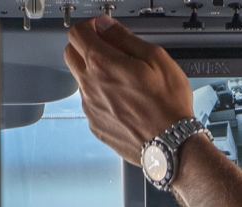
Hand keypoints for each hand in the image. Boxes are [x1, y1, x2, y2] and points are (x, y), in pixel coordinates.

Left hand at [64, 17, 194, 162]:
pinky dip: (102, 97)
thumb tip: (106, 27)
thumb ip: (125, 38)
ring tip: (124, 81)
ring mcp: (90, 108)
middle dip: (85, 47)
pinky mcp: (95, 125)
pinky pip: (91, 103)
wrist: (171, 144)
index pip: (76, 34)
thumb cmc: (168, 105)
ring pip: (82, 80)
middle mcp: (90, 86)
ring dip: (95, 74)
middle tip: (108, 50)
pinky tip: (125, 102)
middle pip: (71, 55)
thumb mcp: (156, 58)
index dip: (89, 27)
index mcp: (103, 65)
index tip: (101, 30)